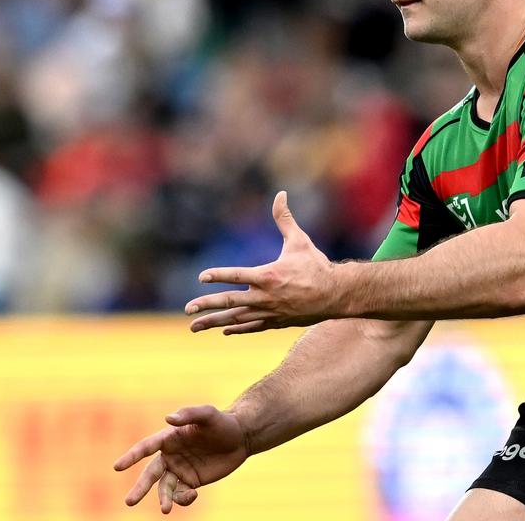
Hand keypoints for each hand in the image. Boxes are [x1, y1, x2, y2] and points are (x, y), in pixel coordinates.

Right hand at [113, 405, 248, 513]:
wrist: (240, 438)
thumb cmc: (222, 422)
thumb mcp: (208, 414)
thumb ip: (189, 414)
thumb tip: (168, 419)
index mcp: (169, 438)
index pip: (146, 447)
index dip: (132, 456)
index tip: (118, 466)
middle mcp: (171, 455)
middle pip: (150, 474)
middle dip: (140, 488)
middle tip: (129, 502)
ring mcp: (180, 470)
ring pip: (164, 488)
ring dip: (163, 499)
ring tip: (166, 509)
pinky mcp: (191, 482)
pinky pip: (182, 494)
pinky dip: (184, 499)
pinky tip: (193, 495)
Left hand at [188, 191, 339, 333]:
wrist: (336, 295)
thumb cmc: (316, 266)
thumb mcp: (299, 240)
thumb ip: (284, 219)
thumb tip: (280, 194)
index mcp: (269, 275)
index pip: (237, 275)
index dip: (218, 275)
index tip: (201, 276)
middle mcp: (266, 297)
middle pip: (230, 301)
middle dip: (206, 305)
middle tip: (188, 309)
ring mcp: (270, 312)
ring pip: (236, 318)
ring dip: (214, 322)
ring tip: (194, 327)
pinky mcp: (276, 322)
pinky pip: (251, 327)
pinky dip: (236, 328)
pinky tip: (223, 330)